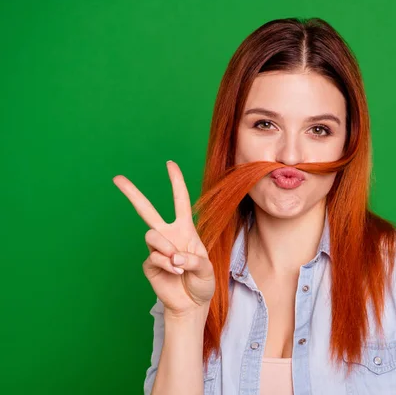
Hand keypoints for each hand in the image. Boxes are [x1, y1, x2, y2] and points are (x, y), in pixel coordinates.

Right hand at [113, 161, 214, 315]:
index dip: (176, 182)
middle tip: (117, 178)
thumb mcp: (206, 269)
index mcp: (185, 230)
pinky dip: (166, 265)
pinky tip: (175, 273)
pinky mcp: (149, 264)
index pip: (180, 201)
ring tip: (177, 263)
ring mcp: (157, 249)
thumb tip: (173, 256)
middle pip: (147, 210)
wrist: (191, 304)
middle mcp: (169, 235)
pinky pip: (153, 257)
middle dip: (132, 194)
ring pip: (151, 235)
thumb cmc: (202, 283)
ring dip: (165, 248)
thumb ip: (192, 260)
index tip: (170, 163)